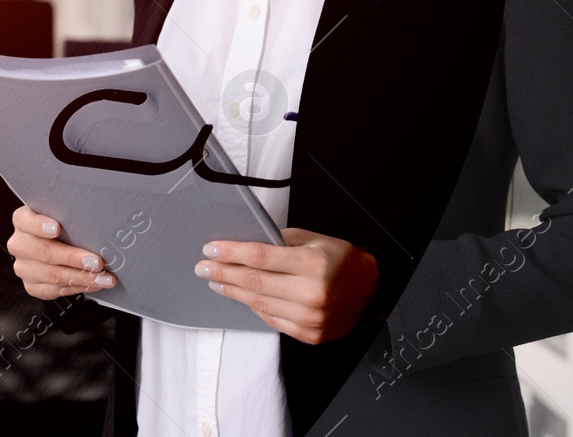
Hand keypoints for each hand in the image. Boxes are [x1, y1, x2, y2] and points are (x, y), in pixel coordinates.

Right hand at [6, 205, 118, 299]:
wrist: (58, 243)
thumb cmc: (65, 224)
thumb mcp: (63, 213)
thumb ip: (70, 214)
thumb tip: (96, 218)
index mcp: (22, 220)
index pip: (25, 221)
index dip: (40, 225)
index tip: (57, 228)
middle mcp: (19, 244)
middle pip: (45, 252)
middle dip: (74, 258)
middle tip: (97, 262)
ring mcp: (23, 267)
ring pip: (53, 275)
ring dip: (83, 277)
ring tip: (104, 277)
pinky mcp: (31, 286)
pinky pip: (56, 290)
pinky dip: (78, 287)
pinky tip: (94, 284)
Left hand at [194, 228, 377, 343]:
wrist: (370, 289)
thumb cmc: (340, 259)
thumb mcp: (313, 239)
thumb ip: (280, 243)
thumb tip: (244, 246)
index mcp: (313, 263)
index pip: (260, 257)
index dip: (231, 253)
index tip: (211, 249)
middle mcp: (312, 293)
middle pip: (255, 282)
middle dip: (223, 273)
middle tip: (202, 268)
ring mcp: (311, 318)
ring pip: (260, 304)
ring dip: (233, 292)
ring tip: (216, 282)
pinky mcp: (310, 334)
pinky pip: (272, 320)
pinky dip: (254, 307)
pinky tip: (242, 297)